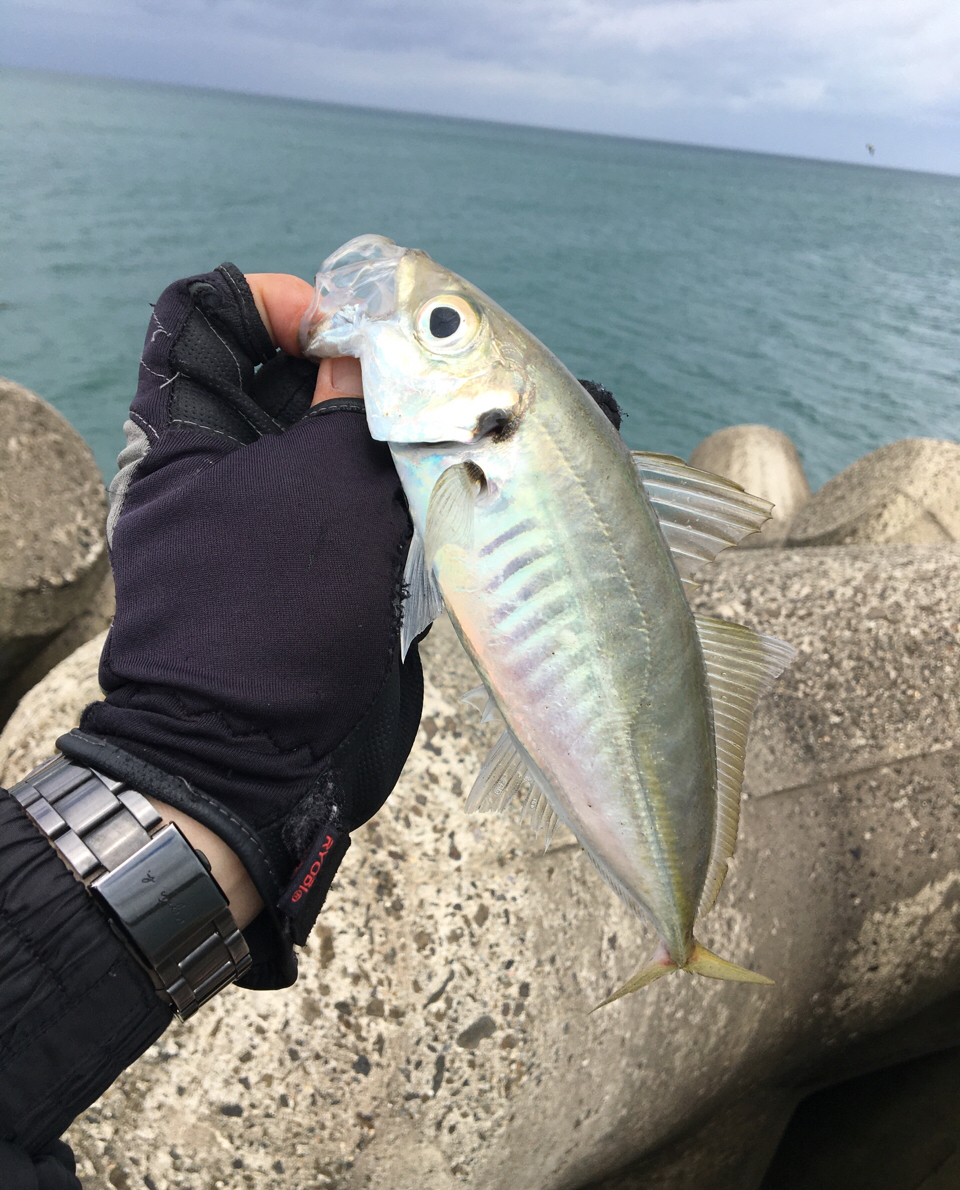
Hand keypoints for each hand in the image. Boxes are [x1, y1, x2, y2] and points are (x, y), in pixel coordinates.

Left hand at [59, 263, 424, 988]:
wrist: (252, 766)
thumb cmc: (274, 618)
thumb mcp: (326, 493)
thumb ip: (357, 405)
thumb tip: (377, 341)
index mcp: (187, 431)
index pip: (209, 314)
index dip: (275, 300)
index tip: (345, 330)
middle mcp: (217, 466)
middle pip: (286, 379)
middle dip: (361, 376)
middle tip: (430, 388)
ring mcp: (262, 521)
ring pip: (330, 448)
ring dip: (392, 443)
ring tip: (462, 441)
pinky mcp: (305, 569)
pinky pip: (352, 510)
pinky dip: (400, 498)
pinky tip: (458, 497)